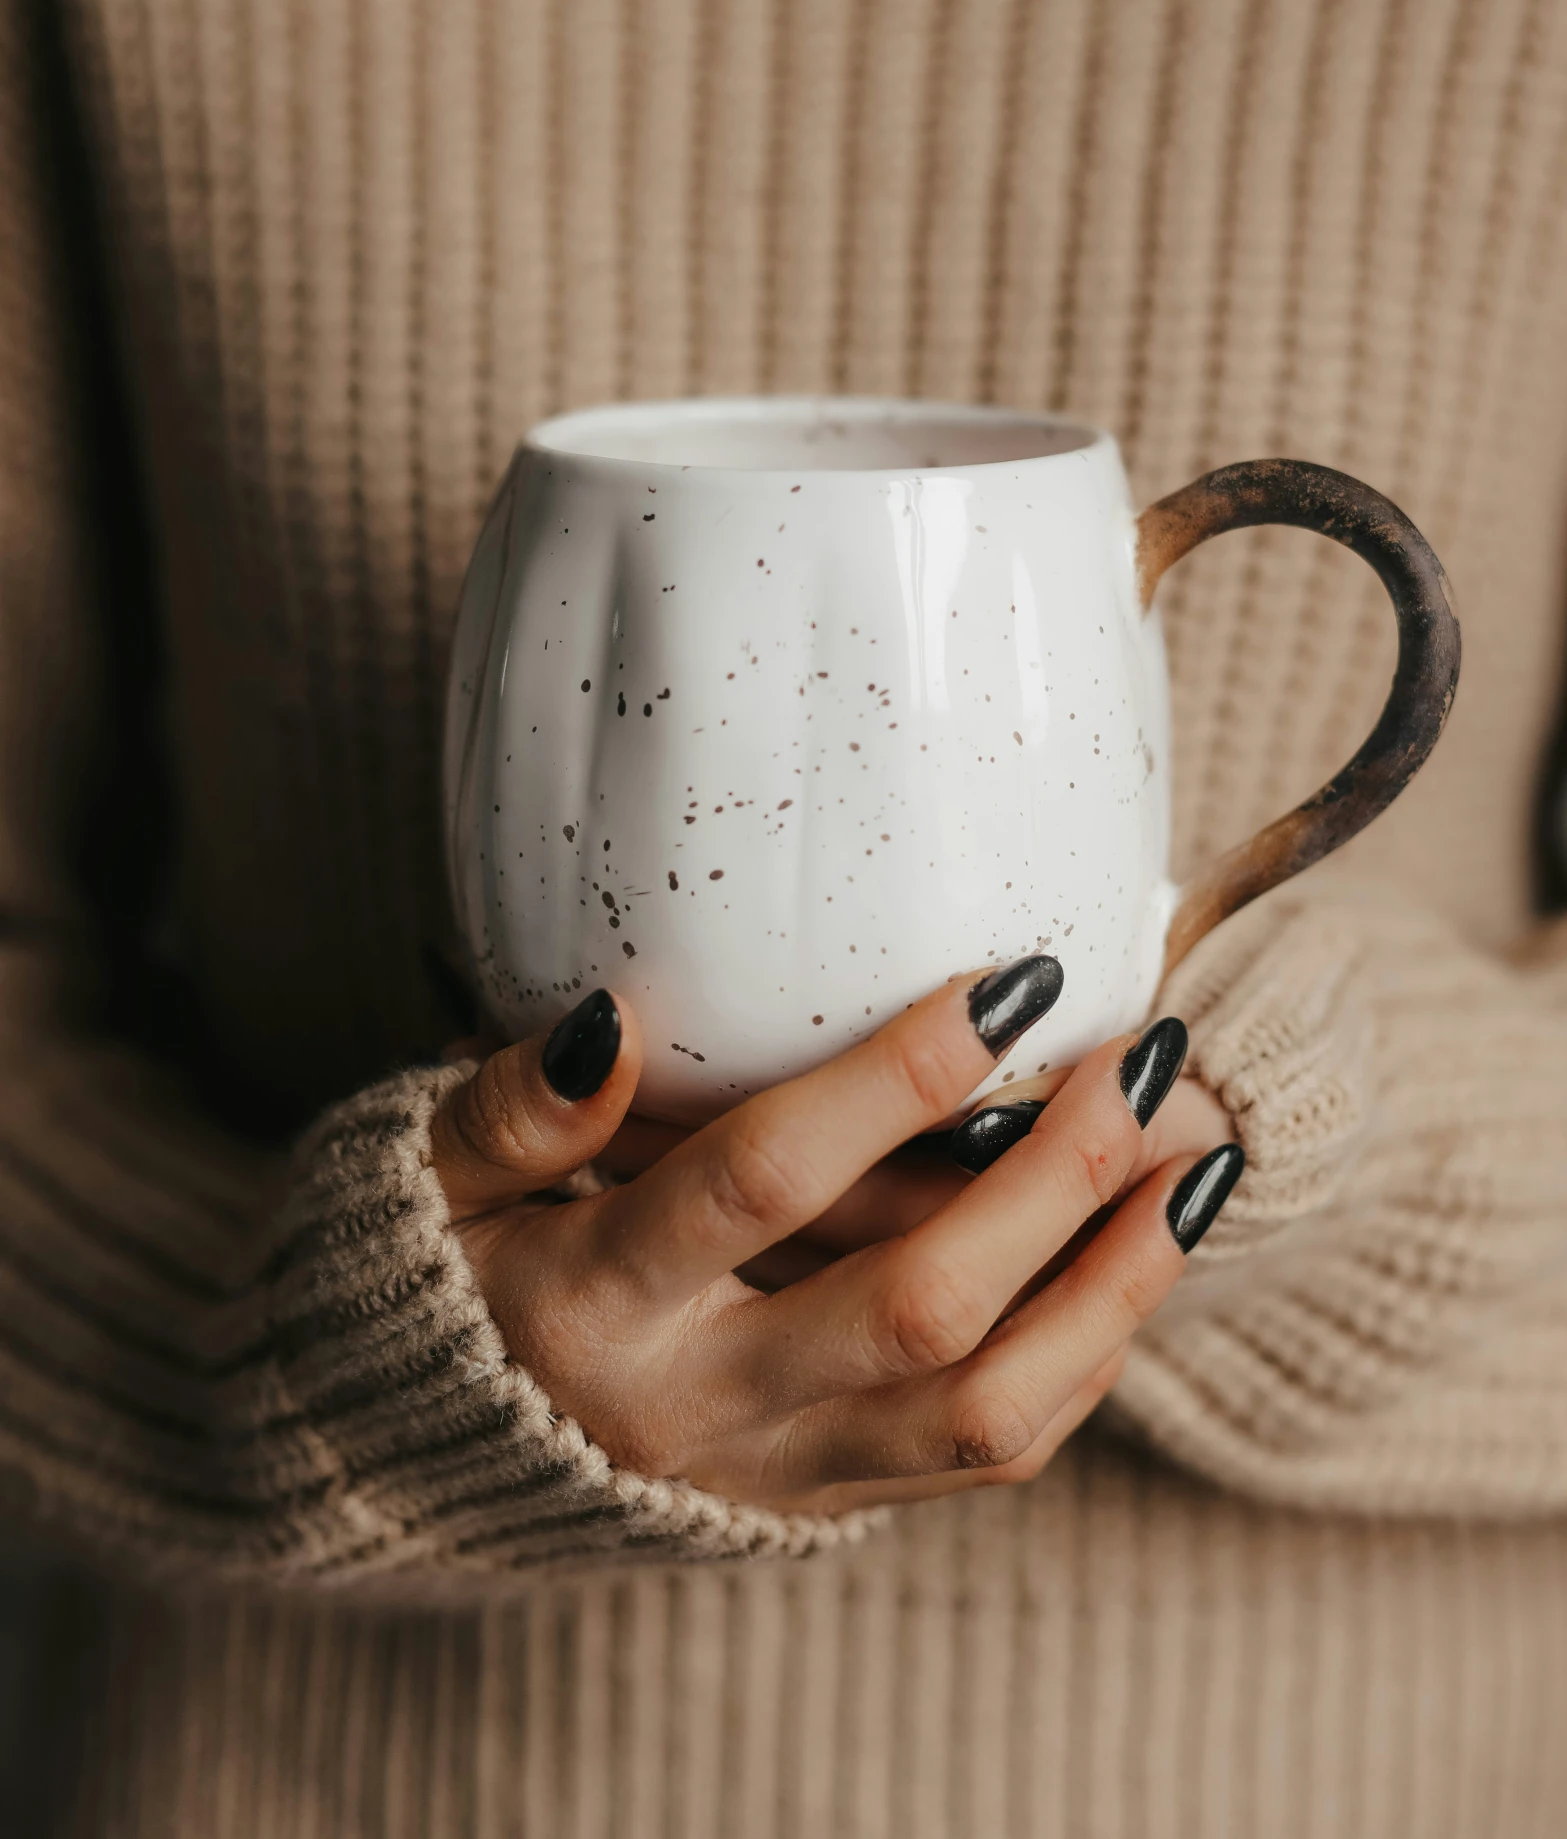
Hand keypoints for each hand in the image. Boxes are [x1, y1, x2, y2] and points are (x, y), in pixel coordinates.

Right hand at [429, 965, 1242, 1515]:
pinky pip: (987, 1453)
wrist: (427, 1457)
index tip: (1015, 978)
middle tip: (1147, 1058)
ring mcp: (772, 1473)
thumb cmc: (444, 1266)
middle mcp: (694, 1408)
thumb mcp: (430, 1173)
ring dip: (1113, 1282)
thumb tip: (610, 1022)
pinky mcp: (825, 1503)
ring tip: (1195, 1161)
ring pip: (984, 1408)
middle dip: (1055, 1176)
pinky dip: (1086, 1355)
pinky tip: (1136, 1251)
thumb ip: (510, 1107)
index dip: (898, 1079)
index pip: (765, 1181)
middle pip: (916, 1305)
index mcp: (590, 1306)